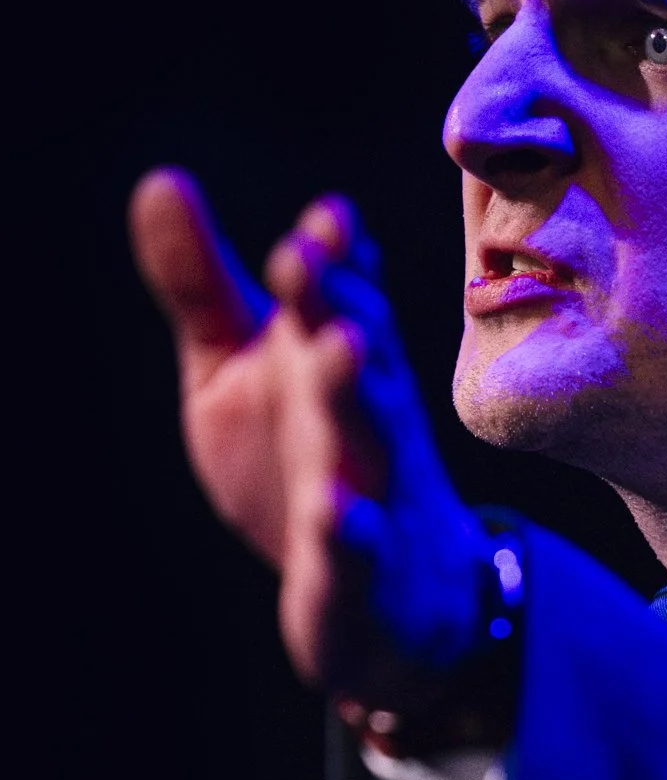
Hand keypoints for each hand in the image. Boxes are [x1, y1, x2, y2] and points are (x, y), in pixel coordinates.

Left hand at [129, 168, 493, 711]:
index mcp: (334, 360)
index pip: (341, 296)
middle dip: (339, 301)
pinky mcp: (361, 570)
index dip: (333, 258)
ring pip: (372, 437)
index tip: (323, 217)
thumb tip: (160, 181)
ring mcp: (373, 492)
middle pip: (359, 352)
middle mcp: (364, 416)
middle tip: (306, 256)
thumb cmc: (308, 461)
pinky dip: (349, 532)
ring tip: (338, 347)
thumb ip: (207, 287)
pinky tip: (330, 512)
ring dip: (357, 392)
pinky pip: (359, 550)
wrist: (394, 598)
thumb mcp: (240, 370)